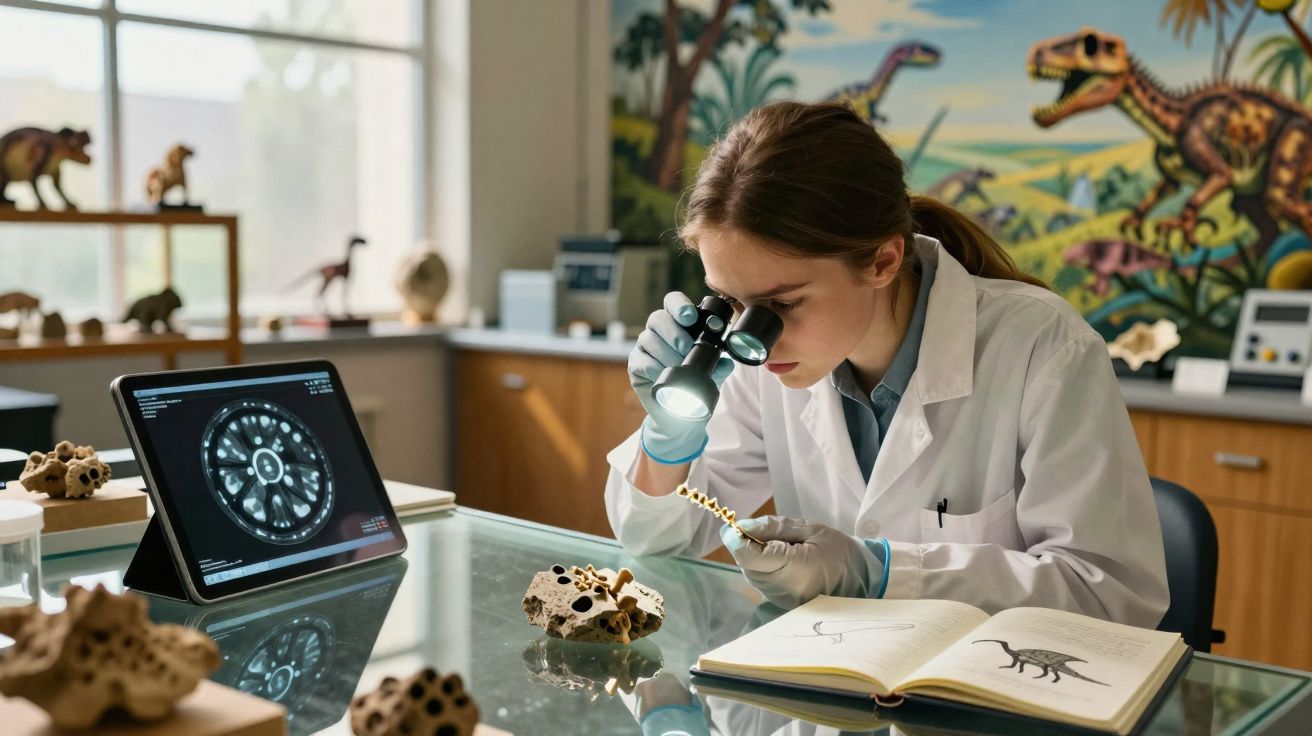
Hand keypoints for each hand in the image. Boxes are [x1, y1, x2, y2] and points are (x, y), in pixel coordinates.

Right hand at [628, 292, 733, 462]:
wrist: (680, 416)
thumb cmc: (695, 386)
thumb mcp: (712, 376)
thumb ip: (719, 367)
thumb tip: (727, 363)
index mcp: (678, 324)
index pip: (673, 302)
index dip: (679, 305)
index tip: (690, 317)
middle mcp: (658, 331)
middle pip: (658, 318)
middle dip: (675, 333)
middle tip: (687, 350)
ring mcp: (644, 347)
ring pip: (648, 338)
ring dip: (667, 353)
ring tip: (679, 367)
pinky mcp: (635, 365)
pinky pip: (641, 360)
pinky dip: (655, 368)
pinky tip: (664, 375)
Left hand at [719, 516, 886, 608]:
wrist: (861, 581)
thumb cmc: (837, 550)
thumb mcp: (810, 528)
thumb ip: (773, 527)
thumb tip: (741, 527)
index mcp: (793, 569)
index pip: (748, 556)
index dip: (737, 539)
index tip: (739, 525)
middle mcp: (782, 590)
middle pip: (745, 564)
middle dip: (747, 544)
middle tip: (768, 532)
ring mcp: (779, 600)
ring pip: (750, 572)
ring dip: (755, 555)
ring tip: (781, 546)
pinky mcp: (779, 603)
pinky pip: (760, 579)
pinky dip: (762, 565)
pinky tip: (781, 558)